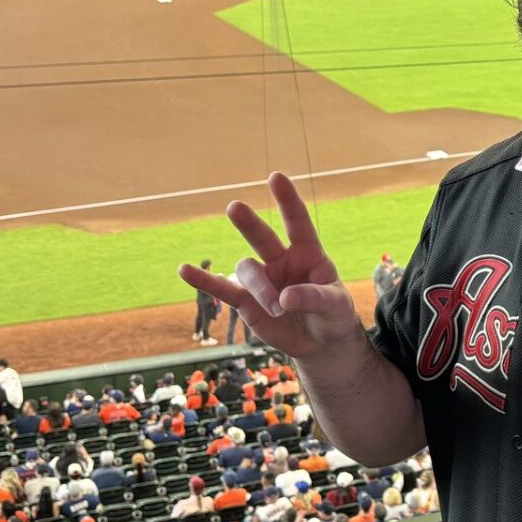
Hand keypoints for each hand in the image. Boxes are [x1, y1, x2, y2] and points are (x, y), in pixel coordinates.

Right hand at [180, 173, 362, 358]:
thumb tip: (283, 298)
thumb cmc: (332, 315)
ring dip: (261, 289)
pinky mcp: (246, 301)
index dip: (287, 200)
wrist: (320, 344)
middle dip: (249, 224)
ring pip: (248, 272)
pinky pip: (222, 288)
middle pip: (262, 237)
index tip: (275, 176)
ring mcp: (262, 279)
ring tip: (278, 309)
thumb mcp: (336, 306)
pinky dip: (203, 280)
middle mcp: (281, 260)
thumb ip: (314, 297)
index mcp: (308, 253)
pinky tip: (185, 270)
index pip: (298, 222)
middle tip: (234, 208)